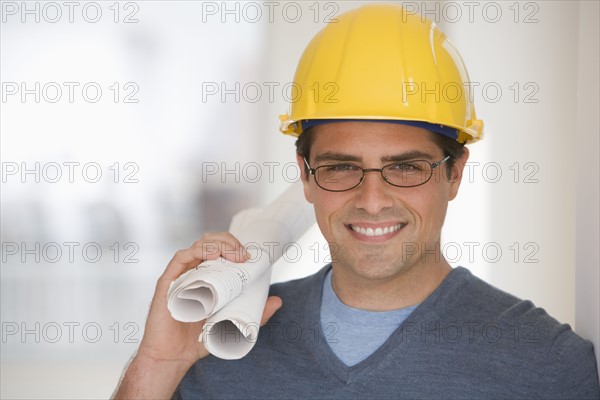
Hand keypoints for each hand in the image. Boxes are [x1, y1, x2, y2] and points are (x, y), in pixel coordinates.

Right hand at [113, 233, 281, 398]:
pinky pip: (180, 258)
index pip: (220, 249)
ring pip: (199, 246)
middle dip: (229, 242)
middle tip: (243, 256)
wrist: (174, 356)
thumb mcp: (232, 325)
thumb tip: (278, 301)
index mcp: (207, 276)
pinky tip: (212, 255)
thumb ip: (255, 315)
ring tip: (233, 256)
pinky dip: (197, 251)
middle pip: (211, 242)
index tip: (249, 256)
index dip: (234, 246)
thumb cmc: (198, 340)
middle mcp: (193, 271)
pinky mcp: (168, 282)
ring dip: (218, 245)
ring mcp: (181, 275)